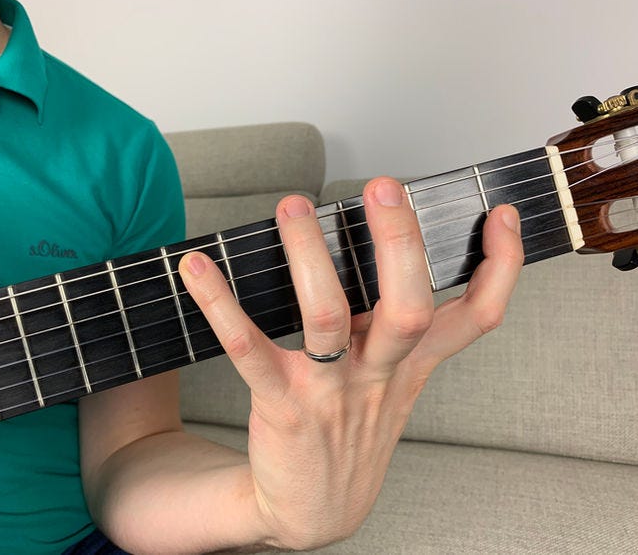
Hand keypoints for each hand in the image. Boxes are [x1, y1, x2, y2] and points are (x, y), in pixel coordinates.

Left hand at [179, 177, 522, 549]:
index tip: (504, 216)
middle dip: (400, 245)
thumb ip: (403, 332)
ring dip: (309, 258)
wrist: (314, 511)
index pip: (478, 318)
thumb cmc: (352, 433)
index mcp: (410, 365)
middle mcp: (378, 375)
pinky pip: (248, 349)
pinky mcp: (280, 405)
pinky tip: (196, 269)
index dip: (501, 268)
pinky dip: (220, 305)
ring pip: (327, 316)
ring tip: (292, 208)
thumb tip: (394, 256)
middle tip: (383, 188)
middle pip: (407, 309)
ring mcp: (329, 392)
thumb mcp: (394, 385)